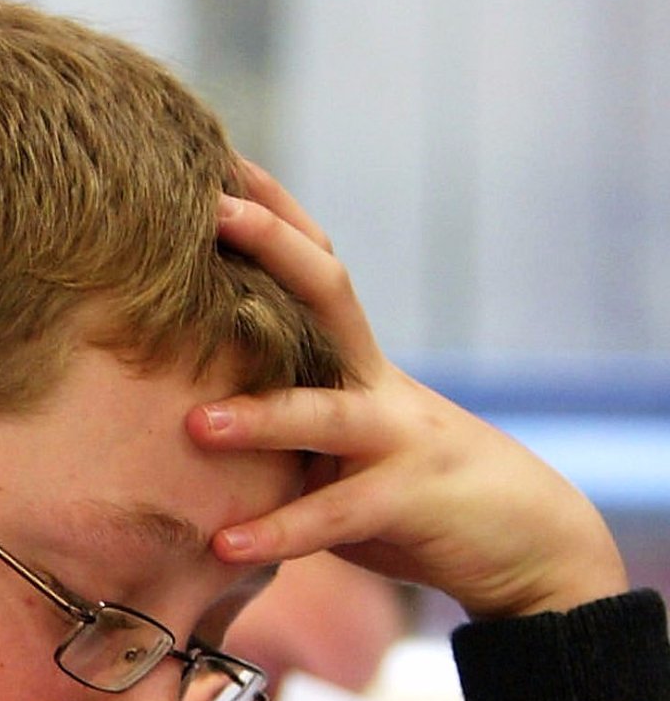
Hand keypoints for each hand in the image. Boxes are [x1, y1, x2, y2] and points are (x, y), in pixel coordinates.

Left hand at [192, 159, 626, 619]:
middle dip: (275, 247)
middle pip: (330, 294)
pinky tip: (224, 543)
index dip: (273, 211)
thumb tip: (182, 394)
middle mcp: (376, 383)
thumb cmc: (403, 486)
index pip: (314, 264)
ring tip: (193, 425)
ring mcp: (396, 437)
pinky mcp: (406, 500)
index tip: (219, 157)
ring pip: (324, 415)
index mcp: (353, 360)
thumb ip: (279, 412)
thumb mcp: (337, 438)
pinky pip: (334, 516)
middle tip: (209, 214)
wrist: (517, 539)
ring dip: (260, 418)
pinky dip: (278, 531)